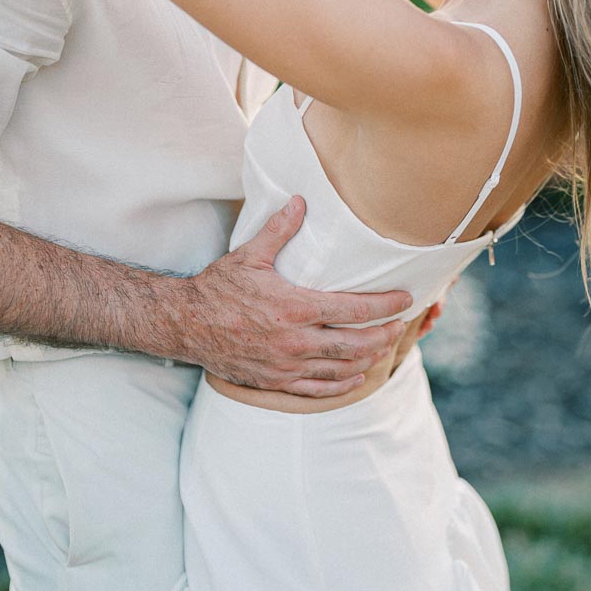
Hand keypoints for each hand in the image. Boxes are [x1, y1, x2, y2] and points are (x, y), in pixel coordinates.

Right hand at [181, 197, 413, 397]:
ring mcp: (286, 366)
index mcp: (295, 308)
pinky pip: (317, 390)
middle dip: (383, 335)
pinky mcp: (275, 381)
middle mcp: (295, 342)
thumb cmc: (218, 288)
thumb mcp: (249, 255)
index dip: (384, 305)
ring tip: (384, 347)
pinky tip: (356, 377)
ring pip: (340, 369)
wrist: (185, 325)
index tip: (404, 300)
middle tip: (401, 326)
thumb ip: (279, 230)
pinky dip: (342, 385)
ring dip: (368, 359)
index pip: (353, 309)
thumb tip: (300, 201)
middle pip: (355, 344)